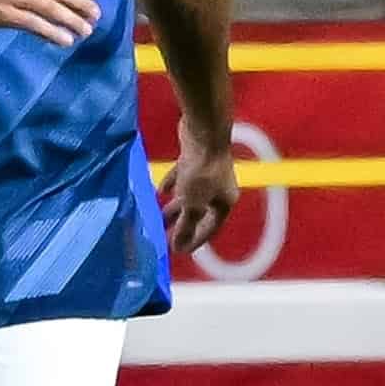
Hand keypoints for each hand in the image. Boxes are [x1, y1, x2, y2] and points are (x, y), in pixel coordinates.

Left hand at [161, 128, 237, 255]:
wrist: (205, 134)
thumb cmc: (202, 172)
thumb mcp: (193, 204)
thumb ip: (185, 226)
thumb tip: (179, 247)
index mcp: (225, 202)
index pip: (211, 228)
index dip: (195, 241)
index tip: (179, 251)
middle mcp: (219, 189)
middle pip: (200, 212)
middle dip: (182, 224)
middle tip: (165, 236)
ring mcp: (208, 174)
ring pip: (190, 195)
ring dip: (176, 206)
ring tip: (159, 216)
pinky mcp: (196, 160)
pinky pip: (183, 177)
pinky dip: (173, 185)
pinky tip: (161, 190)